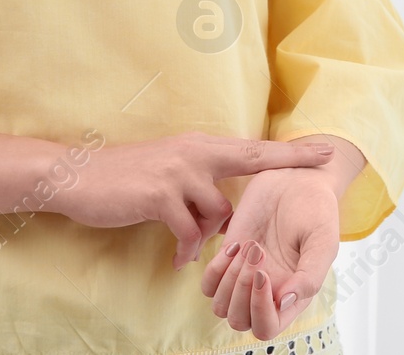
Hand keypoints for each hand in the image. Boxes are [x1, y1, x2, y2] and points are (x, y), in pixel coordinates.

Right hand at [50, 131, 334, 269]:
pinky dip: (187, 249)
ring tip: (188, 246)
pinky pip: (190, 231)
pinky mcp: (161, 194)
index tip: (321, 148)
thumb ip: (199, 188)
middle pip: (253, 158)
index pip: (251, 148)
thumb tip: (223, 216)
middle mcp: (194, 152)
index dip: (288, 150)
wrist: (78, 176)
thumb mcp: (169, 174)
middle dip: (291, 160)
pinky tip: (177, 259)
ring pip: (218, 210)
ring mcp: (179, 171)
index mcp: (198, 146)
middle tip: (325, 159)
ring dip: (209, 235)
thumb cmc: (124, 179)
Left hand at [199, 167, 340, 339]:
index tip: (264, 274)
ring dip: (229, 279)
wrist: (297, 180)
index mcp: (291, 297)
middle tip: (258, 251)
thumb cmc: (316, 210)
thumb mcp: (324, 241)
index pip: (266, 329)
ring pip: (220, 306)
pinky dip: (215, 268)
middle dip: (242, 290)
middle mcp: (266, 293)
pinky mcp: (228, 258)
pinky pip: (208, 283)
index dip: (260, 310)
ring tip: (250, 247)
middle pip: (239, 320)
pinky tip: (236, 245)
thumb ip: (310, 276)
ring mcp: (244, 277)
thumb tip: (284, 303)